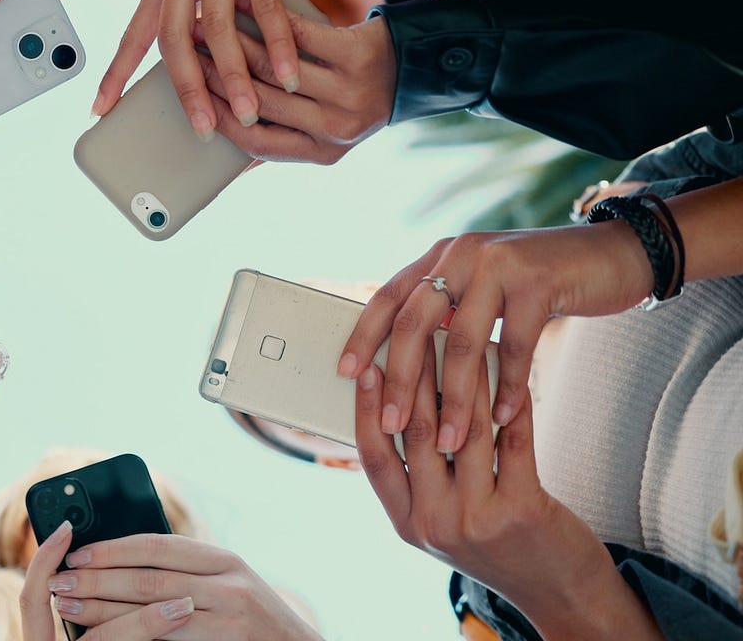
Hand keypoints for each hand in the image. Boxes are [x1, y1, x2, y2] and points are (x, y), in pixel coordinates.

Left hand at [26, 528, 319, 640]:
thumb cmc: (254, 622)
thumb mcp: (228, 585)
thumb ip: (187, 573)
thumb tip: (122, 560)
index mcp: (223, 559)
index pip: (159, 546)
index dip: (114, 548)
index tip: (78, 551)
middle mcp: (227, 582)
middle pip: (148, 578)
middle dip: (98, 580)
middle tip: (61, 582)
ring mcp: (228, 616)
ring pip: (151, 611)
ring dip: (104, 611)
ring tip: (69, 608)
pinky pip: (166, 640)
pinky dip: (131, 638)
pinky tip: (103, 638)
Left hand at [94, 0, 306, 138]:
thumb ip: (193, 13)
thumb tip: (199, 71)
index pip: (133, 35)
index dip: (115, 74)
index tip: (99, 110)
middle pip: (173, 39)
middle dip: (186, 89)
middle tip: (199, 128)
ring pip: (218, 28)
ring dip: (234, 76)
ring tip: (249, 113)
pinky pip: (266, 6)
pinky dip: (278, 43)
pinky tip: (287, 73)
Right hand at [195, 13, 394, 164]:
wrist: (413, 64)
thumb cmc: (355, 96)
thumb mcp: (327, 130)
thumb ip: (284, 140)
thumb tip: (228, 162)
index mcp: (323, 152)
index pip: (256, 143)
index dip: (219, 118)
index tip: (189, 94)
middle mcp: (338, 129)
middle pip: (262, 102)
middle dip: (218, 74)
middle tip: (188, 51)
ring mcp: (351, 93)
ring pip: (276, 67)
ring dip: (235, 42)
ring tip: (208, 25)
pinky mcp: (359, 55)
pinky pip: (301, 34)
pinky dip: (267, 16)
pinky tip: (244, 2)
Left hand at [339, 223, 651, 454]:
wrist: (613, 256)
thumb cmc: (541, 285)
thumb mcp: (484, 289)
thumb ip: (448, 312)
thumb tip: (404, 369)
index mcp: (440, 258)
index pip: (388, 297)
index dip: (364, 336)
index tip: (345, 374)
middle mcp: (460, 255)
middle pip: (415, 322)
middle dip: (403, 379)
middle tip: (394, 424)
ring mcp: (498, 264)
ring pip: (464, 341)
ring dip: (456, 398)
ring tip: (451, 440)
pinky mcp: (539, 281)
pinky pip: (516, 345)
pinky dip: (510, 387)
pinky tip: (506, 418)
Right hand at [354, 355, 663, 639]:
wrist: (557, 592)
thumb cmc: (499, 545)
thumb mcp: (445, 521)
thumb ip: (422, 477)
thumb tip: (405, 406)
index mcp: (407, 523)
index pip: (374, 456)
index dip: (366, 408)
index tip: (366, 367)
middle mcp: (434, 522)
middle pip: (415, 433)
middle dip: (414, 375)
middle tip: (416, 333)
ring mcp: (476, 518)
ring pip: (462, 429)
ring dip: (463, 377)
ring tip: (463, 339)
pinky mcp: (522, 509)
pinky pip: (512, 439)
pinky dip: (510, 399)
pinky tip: (511, 370)